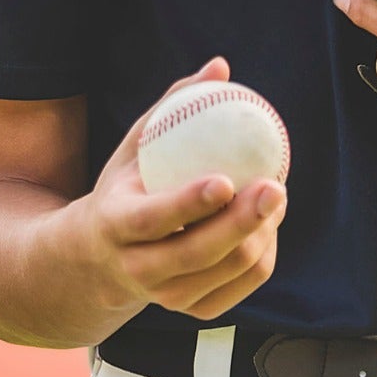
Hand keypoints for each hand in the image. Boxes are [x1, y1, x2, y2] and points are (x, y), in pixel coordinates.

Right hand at [70, 57, 286, 321]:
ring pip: (228, 269)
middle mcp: (138, 269)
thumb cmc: (126, 186)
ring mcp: (167, 296)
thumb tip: (221, 66)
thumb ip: (174, 104)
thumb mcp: (135, 145)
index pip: (153, 220)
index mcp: (116, 226)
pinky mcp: (194, 310)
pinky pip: (244, 283)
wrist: (100, 260)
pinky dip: (265, 251)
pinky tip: (270, 222)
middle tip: (276, 185)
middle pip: (197, 253)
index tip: (226, 179)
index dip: (189, 204)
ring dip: (262, 232)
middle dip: (242, 222)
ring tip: (277, 193)